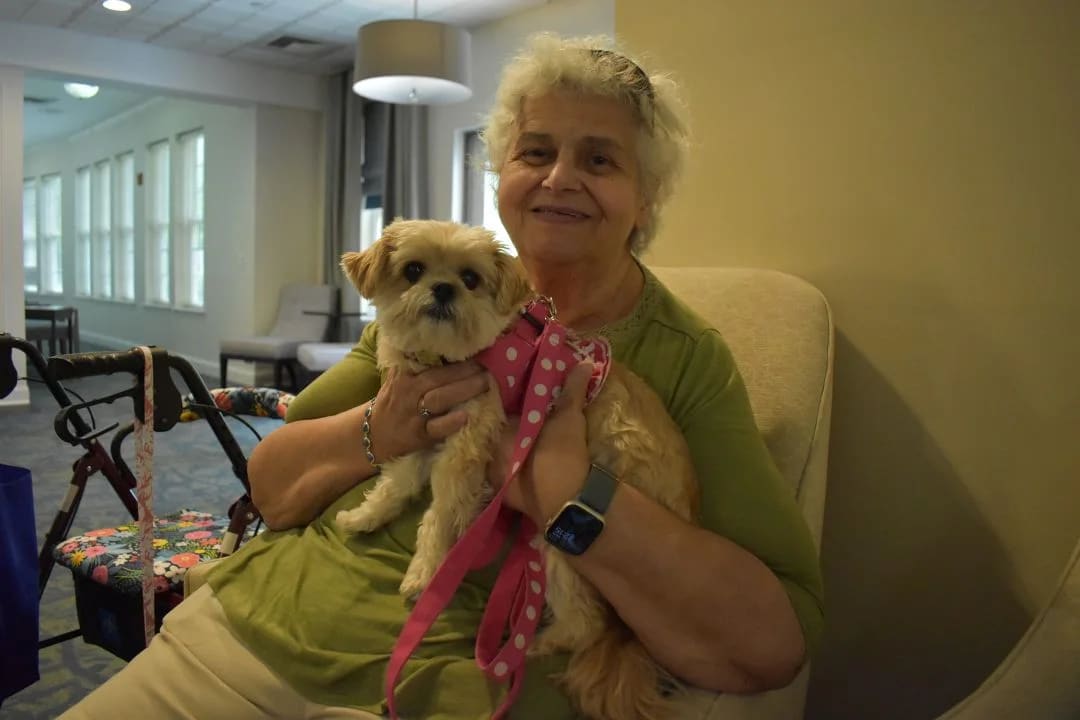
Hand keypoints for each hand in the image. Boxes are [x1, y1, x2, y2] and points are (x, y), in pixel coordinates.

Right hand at [368, 361, 490, 463]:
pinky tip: (466, 416)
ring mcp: (414, 414)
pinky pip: (436, 428)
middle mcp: (409, 392)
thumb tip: (442, 346)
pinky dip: (451, 422)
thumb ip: (416, 364)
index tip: (473, 350)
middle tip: (486, 368)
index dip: (453, 357)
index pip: (430, 362)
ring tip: (485, 384)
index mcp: (405, 375)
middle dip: (465, 372)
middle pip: (438, 378)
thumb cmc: (393, 403)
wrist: (372, 434)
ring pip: (440, 399)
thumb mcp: (398, 379)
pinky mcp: (419, 435)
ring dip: (464, 390)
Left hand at [488, 361, 592, 525]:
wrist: (568, 503)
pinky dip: (517, 473)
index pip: (497, 414)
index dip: (510, 408)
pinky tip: (529, 469)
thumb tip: (585, 362)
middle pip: (498, 438)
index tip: (521, 402)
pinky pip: (508, 480)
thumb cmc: (561, 453)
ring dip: (512, 453)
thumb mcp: (569, 417)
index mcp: (499, 433)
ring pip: (501, 460)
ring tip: (528, 444)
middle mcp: (492, 457)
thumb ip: (573, 389)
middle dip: (509, 431)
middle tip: (526, 422)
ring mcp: (498, 482)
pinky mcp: (508, 502)